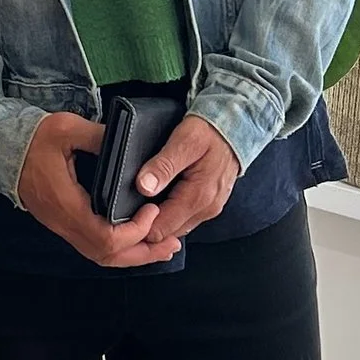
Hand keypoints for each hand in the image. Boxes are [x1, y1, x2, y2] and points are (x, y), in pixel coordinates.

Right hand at [14, 113, 182, 268]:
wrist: (3, 149)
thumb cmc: (34, 139)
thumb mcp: (66, 128)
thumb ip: (99, 137)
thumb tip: (128, 144)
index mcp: (66, 203)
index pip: (104, 237)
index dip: (133, 232)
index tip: (151, 210)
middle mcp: (65, 222)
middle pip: (106, 255)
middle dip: (142, 253)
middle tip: (170, 244)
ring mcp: (63, 226)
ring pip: (101, 256)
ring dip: (133, 255)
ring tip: (160, 248)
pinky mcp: (64, 224)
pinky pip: (94, 247)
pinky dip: (119, 249)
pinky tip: (136, 241)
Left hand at [132, 113, 239, 245]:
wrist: (237, 126)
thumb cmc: (211, 131)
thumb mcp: (184, 140)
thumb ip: (164, 165)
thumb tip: (143, 186)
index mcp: (198, 197)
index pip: (160, 230)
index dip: (139, 225)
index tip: (123, 212)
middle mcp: (206, 209)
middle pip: (167, 233)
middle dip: (146, 226)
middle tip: (126, 209)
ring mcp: (209, 208)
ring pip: (175, 228)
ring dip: (158, 221)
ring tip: (140, 204)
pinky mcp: (209, 204)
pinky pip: (184, 218)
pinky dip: (169, 214)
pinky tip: (158, 200)